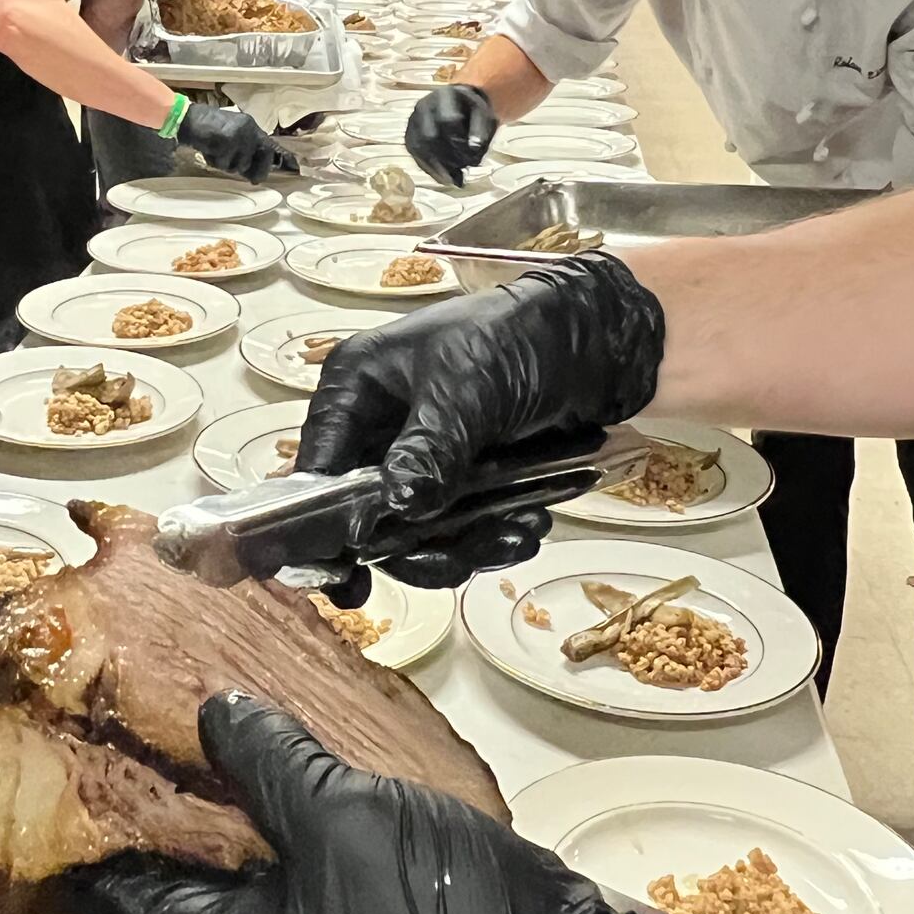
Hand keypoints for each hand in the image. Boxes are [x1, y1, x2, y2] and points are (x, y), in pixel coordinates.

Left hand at [70, 694, 712, 913]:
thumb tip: (214, 714)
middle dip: (142, 785)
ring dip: (211, 786)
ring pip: (229, 854)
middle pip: (165, 867)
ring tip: (184, 698)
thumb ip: (267, 761)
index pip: (107, 889)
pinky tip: (272, 737)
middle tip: (112, 697)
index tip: (45, 740)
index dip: (73, 815)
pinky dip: (270, 799)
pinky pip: (286, 854)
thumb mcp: (340, 822)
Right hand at [176, 102, 297, 183]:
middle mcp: (248, 129)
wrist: (186, 119)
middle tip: (253, 178)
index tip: (293, 169)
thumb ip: (246, 149)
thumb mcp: (231, 135)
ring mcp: (238, 135)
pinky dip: (216, 162)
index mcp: (250, 126)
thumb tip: (255, 172)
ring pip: (240, 165)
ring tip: (216, 152)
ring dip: (228, 165)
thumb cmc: (206, 129)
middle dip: (257, 170)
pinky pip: (225, 163)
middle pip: (262, 156)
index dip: (280, 159)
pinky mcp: (226, 140)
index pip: (270, 145)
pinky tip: (209, 150)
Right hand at [296, 258, 664, 582]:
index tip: (350, 576)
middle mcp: (377, 427)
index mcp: (355, 388)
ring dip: (463, 545)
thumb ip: (428, 449)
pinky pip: (458, 529)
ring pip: (415, 530)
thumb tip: (398, 507)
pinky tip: (526, 524)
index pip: (316, 468)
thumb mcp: (466, 387)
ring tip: (515, 533)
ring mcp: (420, 456)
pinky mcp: (461, 479)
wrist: (596, 341)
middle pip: (364, 514)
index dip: (324, 524)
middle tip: (456, 560)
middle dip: (413, 544)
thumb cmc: (518, 337)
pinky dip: (489, 536)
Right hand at [405, 84, 497, 186]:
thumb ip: (480, 129)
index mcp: (444, 96)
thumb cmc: (471, 109)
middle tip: (463, 168)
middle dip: (447, 157)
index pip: (448, 120)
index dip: (460, 141)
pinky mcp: (409, 135)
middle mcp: (423, 106)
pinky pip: (415, 154)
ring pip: (419, 148)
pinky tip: (443, 177)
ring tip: (454, 178)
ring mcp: (413, 121)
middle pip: (429, 137)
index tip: (473, 154)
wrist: (457, 102)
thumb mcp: (484, 114)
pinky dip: (429, 168)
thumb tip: (474, 148)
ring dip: (437, 167)